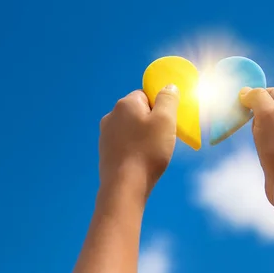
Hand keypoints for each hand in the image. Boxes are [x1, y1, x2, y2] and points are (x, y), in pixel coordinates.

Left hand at [99, 85, 179, 200]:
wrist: (125, 186)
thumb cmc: (148, 150)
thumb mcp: (166, 120)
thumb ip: (168, 99)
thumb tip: (168, 86)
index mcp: (126, 104)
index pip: (147, 95)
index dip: (160, 108)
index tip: (167, 124)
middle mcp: (111, 115)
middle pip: (139, 112)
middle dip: (152, 123)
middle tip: (163, 139)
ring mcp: (105, 134)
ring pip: (131, 128)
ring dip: (143, 137)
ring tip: (152, 153)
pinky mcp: (105, 151)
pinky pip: (125, 143)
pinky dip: (134, 149)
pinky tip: (141, 161)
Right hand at [239, 87, 273, 213]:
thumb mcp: (266, 115)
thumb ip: (257, 97)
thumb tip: (247, 91)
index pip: (270, 91)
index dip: (254, 98)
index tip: (243, 110)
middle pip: (269, 107)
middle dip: (256, 117)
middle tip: (257, 131)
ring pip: (269, 125)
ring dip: (259, 132)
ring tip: (263, 145)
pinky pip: (273, 140)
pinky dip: (264, 144)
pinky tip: (266, 154)